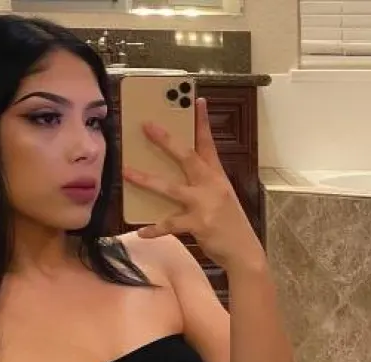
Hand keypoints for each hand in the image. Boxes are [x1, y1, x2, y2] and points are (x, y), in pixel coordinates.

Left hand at [123, 97, 266, 271]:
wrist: (244, 252)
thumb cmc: (229, 224)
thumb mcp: (222, 198)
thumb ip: (203, 184)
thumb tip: (176, 176)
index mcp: (217, 177)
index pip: (209, 144)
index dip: (202, 122)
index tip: (197, 100)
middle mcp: (211, 186)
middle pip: (187, 157)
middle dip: (166, 141)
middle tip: (146, 126)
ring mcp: (205, 205)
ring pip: (171, 188)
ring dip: (146, 180)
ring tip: (126, 172)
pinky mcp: (199, 224)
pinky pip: (170, 225)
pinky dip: (155, 229)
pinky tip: (140, 232)